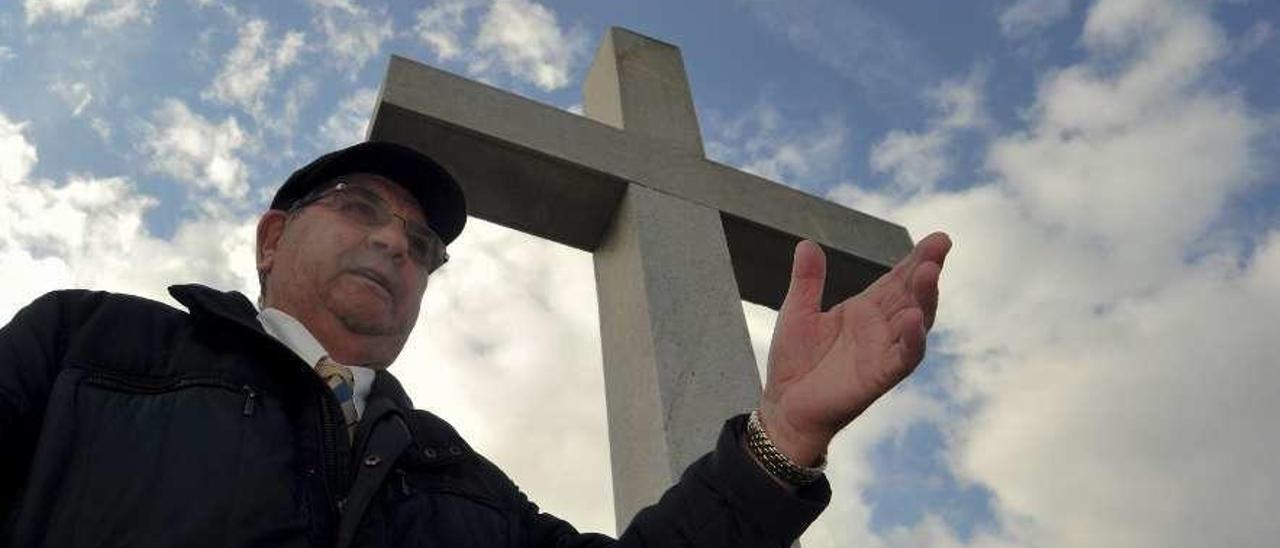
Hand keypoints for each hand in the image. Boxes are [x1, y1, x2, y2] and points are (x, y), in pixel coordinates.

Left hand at [758, 232, 951, 465]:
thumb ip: (807, 280)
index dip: (916, 258)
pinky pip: (903, 358)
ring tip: (929, 272)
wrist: (784, 407)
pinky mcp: (879, 376)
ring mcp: (883, 352)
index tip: (938, 238)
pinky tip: (914, 319)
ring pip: (915, 322)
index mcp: (865, 310)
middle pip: (912, 295)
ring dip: (925, 298)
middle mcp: (881, 328)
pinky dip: (911, 340)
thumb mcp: (798, 312)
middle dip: (927, 269)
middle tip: (940, 244)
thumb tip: (806, 243)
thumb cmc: (795, 362)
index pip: (897, 279)